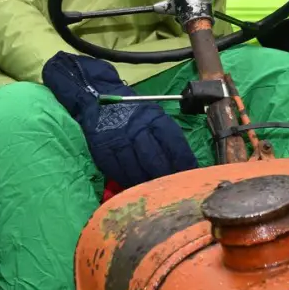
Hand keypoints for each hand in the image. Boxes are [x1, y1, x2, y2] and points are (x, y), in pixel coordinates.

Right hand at [42, 52, 197, 186]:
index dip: (184, 163)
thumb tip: (184, 162)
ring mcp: (118, 141)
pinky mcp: (103, 151)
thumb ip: (167, 135)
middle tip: (175, 189)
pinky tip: (136, 188)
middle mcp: (137, 130)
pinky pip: (118, 172)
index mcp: (154, 118)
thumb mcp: (154, 113)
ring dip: (148, 184)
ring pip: (137, 171)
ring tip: (157, 193)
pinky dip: (129, 182)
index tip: (192, 175)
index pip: (174, 145)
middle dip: (167, 177)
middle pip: (156, 161)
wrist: (96, 96)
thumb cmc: (131, 108)